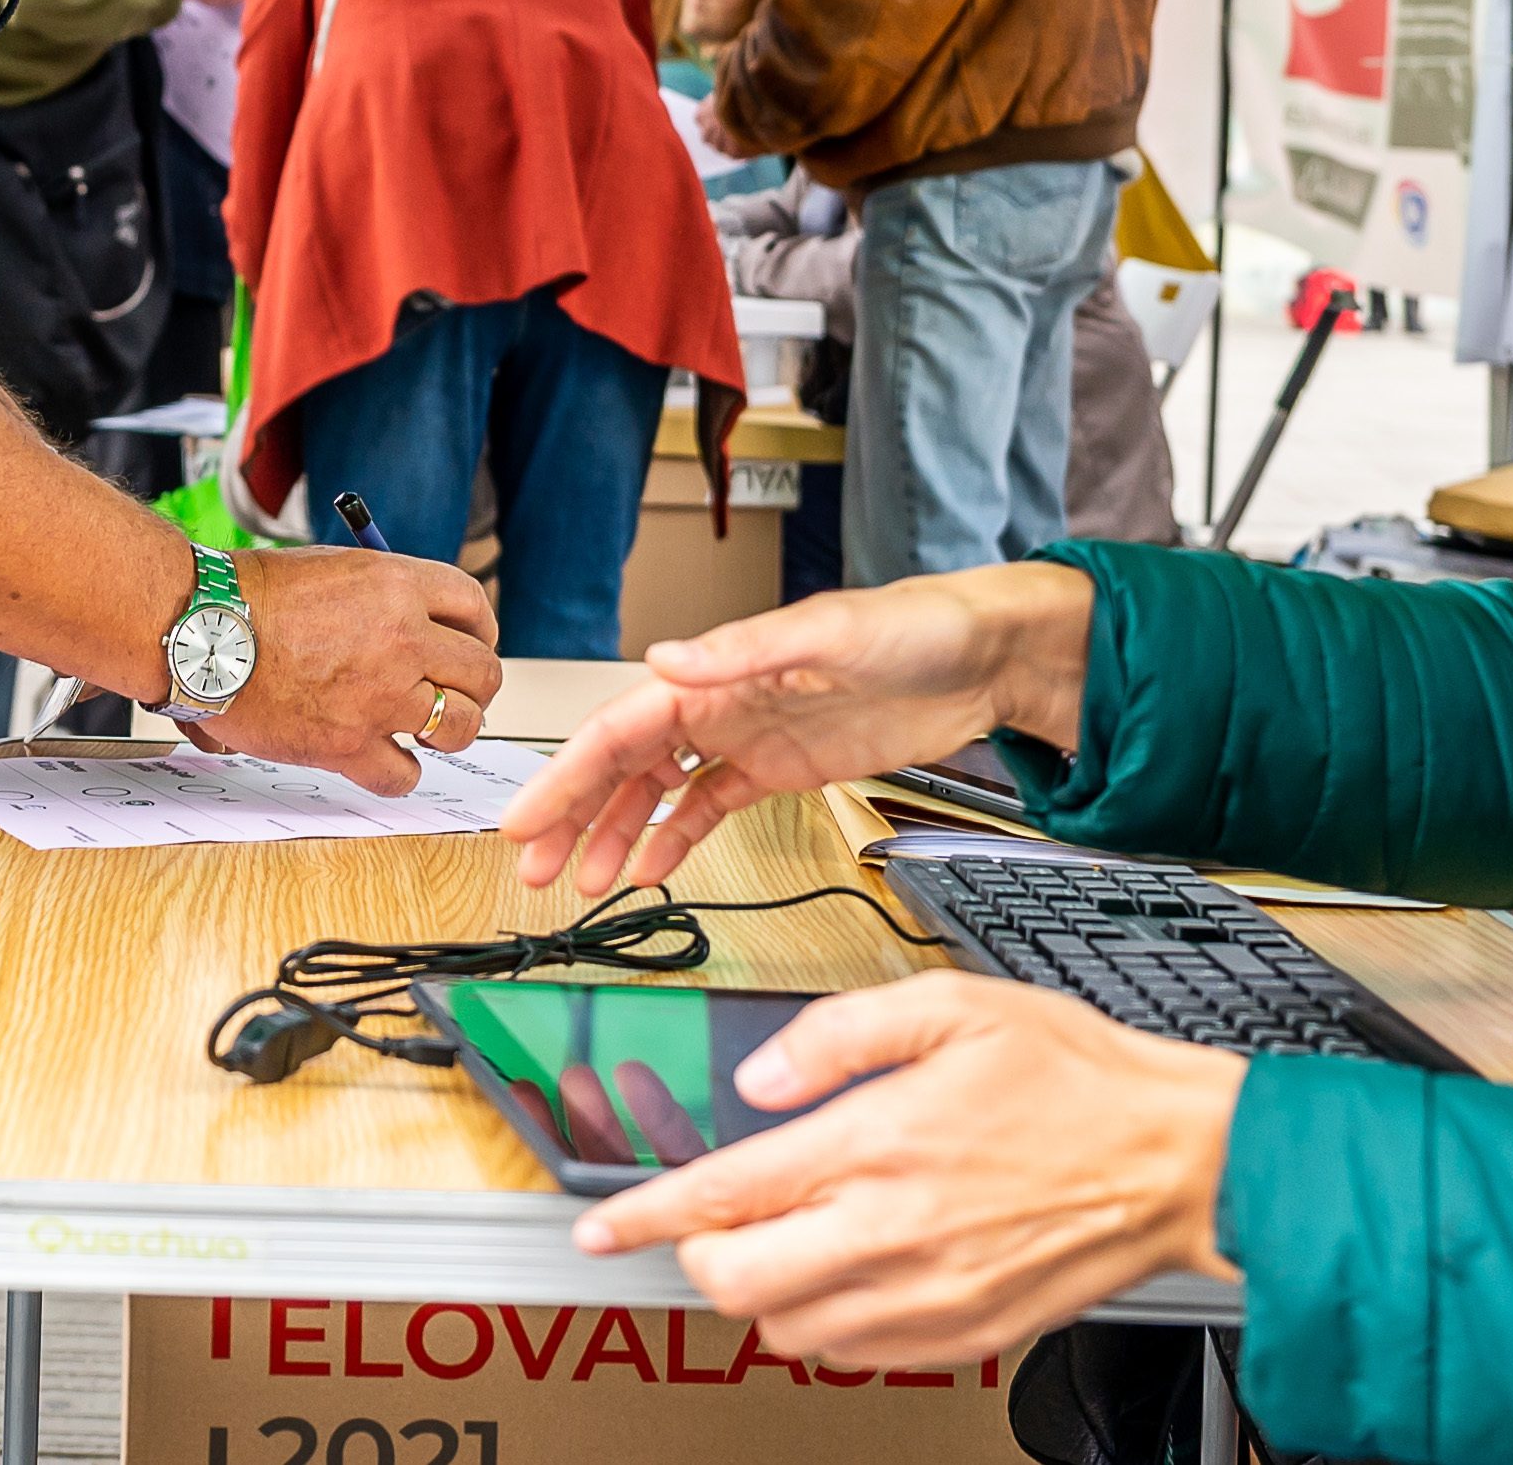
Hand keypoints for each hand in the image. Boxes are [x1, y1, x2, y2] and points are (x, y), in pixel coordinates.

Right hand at [172, 545, 499, 795]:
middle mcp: (401, 640)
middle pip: (482, 672)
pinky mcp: (348, 745)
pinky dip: (399, 773)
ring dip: (448, 730)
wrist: (199, 632)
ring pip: (460, 726)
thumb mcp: (332, 569)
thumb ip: (383, 594)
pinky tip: (385, 760)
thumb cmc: (248, 595)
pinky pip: (403, 774)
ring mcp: (379, 697)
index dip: (480, 629)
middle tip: (454, 693)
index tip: (471, 643)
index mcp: (397, 585)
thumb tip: (417, 620)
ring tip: (424, 728)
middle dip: (474, 686)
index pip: (473, 605)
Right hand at [506, 561, 1091, 895]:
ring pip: (656, 792)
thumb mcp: (830, 632)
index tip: (527, 819)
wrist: (984, 656)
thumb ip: (743, 650)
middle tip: (535, 868)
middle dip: (572, 816)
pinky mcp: (780, 768)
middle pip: (623, 765)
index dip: (566, 776)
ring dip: (614, 835)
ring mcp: (748, 738)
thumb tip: (665, 660)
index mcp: (719, 672)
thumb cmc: (916, 627)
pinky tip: (649, 873)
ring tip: (583, 885)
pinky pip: (707, 807)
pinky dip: (673, 840)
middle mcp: (721, 703)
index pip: (620, 729)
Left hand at [570, 972, 1238, 1360]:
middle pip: (736, 1284)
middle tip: (713, 1224)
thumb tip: (760, 1081)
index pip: (724, 1196)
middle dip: (701, 1257)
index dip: (644, 1217)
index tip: (601, 1229)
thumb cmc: (1079, 1079)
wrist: (1178, 1160)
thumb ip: (838, 1036)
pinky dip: (829, 1325)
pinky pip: (859, 1356)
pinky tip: (851, 1273)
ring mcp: (929, 1295)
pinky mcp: (965, 1334)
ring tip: (792, 1240)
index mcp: (880, 1144)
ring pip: (789, 1330)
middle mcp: (894, 1231)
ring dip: (763, 1292)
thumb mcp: (953, 1005)